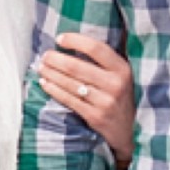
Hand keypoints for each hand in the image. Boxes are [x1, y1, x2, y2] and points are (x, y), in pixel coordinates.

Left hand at [38, 32, 134, 169]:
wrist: (128, 130)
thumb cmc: (119, 96)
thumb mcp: (121, 75)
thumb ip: (104, 60)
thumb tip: (73, 41)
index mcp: (122, 69)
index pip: (96, 48)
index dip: (75, 41)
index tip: (59, 39)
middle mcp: (115, 84)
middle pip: (77, 67)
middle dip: (56, 59)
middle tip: (45, 56)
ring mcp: (105, 102)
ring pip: (70, 84)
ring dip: (51, 74)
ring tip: (41, 67)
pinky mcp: (95, 117)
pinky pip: (69, 100)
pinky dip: (54, 90)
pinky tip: (45, 84)